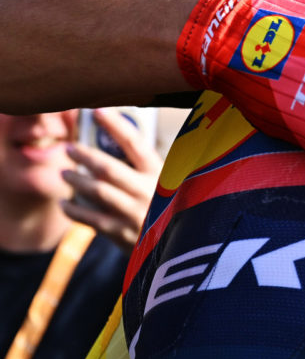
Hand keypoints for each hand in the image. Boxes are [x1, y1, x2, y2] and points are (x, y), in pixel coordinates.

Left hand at [61, 108, 160, 248]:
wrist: (185, 247)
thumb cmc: (172, 209)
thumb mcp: (171, 184)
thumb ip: (147, 169)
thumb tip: (117, 144)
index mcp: (161, 173)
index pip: (135, 143)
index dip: (115, 126)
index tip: (97, 111)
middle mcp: (149, 191)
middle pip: (109, 169)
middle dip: (85, 156)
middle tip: (69, 148)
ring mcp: (135, 213)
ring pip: (98, 192)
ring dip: (77, 181)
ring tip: (64, 173)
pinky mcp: (124, 234)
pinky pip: (92, 220)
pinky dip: (74, 211)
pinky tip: (64, 203)